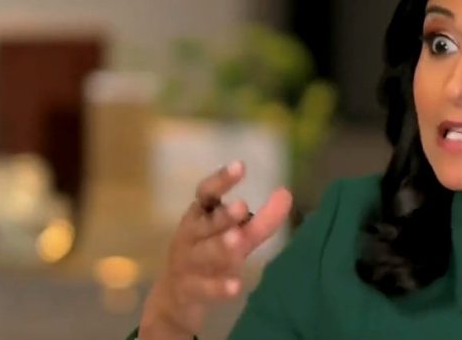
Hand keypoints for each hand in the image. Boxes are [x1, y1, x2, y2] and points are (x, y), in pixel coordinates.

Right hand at [140, 161, 292, 338]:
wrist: (175, 294)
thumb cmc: (210, 254)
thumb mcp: (236, 236)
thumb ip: (261, 220)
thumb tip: (286, 192)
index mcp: (199, 216)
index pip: (206, 193)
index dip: (221, 180)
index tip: (241, 166)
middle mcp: (190, 236)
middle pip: (205, 224)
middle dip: (222, 216)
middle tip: (241, 206)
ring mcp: (187, 263)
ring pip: (204, 255)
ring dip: (219, 247)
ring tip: (236, 239)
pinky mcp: (189, 289)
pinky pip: (204, 288)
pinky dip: (219, 287)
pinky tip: (236, 286)